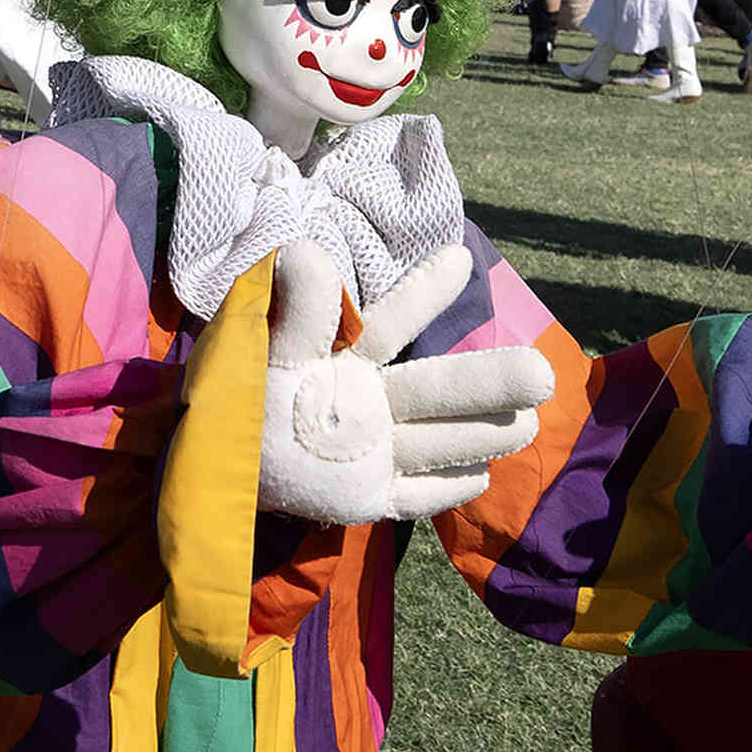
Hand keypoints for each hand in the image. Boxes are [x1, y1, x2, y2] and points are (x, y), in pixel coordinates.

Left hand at [258, 241, 555, 525]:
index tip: (460, 257)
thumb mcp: (259, 354)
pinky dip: (447, 488)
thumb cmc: (233, 403)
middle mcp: (369, 404)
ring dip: (483, 433)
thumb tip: (306, 253)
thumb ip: (293, 314)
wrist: (209, 471)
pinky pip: (414, 494)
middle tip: (542, 372)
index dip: (424, 293)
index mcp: (344, 362)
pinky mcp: (366, 498)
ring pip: (439, 440)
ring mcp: (372, 454)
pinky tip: (481, 478)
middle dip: (488, 381)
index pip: (391, 324)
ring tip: (527, 424)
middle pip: (438, 391)